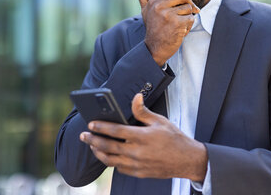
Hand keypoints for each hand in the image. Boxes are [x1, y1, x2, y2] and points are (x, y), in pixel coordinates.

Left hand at [80, 93, 207, 180]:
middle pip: (108, 147)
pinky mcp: (139, 173)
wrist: (187, 160)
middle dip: (93, 140)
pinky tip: (107, 155)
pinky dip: (110, 161)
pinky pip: (119, 168)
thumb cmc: (174, 138)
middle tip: (83, 135)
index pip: (115, 131)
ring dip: (98, 152)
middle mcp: (137, 152)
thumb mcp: (160, 121)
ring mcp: (137, 165)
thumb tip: (135, 97)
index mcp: (141, 137)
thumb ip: (143, 111)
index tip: (90, 124)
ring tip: (91, 145)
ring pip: (110, 160)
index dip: (101, 127)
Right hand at [132, 0, 199, 65]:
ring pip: (188, 8)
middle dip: (189, 4)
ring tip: (179, 25)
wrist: (154, 48)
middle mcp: (159, 6)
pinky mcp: (176, 23)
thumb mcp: (145, 11)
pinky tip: (181, 31)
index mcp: (153, 1)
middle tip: (190, 12)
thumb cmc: (152, 28)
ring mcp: (168, 14)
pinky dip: (189, 25)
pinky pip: (191, 18)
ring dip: (188, 17)